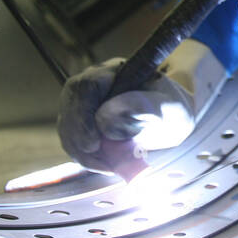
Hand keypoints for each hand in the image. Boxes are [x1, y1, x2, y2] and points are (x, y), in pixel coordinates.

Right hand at [56, 57, 194, 173]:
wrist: (168, 121)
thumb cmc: (170, 110)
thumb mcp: (167, 108)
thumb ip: (141, 108)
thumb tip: (104, 119)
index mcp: (114, 72)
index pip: (86, 86)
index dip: (83, 115)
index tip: (94, 143)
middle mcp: (94, 84)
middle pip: (70, 106)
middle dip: (80, 137)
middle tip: (99, 158)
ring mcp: (84, 103)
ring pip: (67, 126)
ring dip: (82, 152)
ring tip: (109, 166)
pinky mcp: (82, 123)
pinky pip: (73, 141)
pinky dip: (85, 158)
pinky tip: (105, 165)